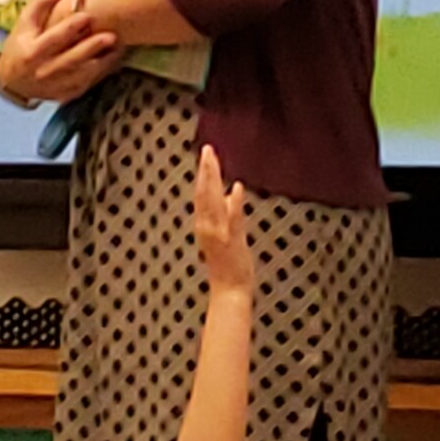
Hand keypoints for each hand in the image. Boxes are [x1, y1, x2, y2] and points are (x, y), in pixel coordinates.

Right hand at [0, 0, 122, 102]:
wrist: (14, 82)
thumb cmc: (21, 47)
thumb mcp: (25, 23)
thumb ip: (41, 0)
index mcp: (32, 51)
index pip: (52, 38)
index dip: (68, 26)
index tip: (83, 11)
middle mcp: (44, 70)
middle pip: (70, 58)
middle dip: (89, 46)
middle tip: (109, 33)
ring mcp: (57, 84)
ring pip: (82, 73)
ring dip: (100, 59)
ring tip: (117, 44)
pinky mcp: (68, 93)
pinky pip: (87, 82)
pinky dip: (102, 70)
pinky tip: (115, 57)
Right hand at [193, 145, 253, 294]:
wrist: (230, 290)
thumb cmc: (228, 264)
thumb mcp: (226, 233)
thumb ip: (227, 212)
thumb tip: (230, 193)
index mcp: (205, 224)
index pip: (202, 193)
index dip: (204, 174)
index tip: (206, 154)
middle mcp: (208, 226)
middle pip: (204, 193)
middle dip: (205, 171)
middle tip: (207, 150)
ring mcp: (219, 233)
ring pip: (213, 201)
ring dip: (213, 180)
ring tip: (213, 160)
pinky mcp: (232, 241)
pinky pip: (233, 219)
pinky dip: (234, 203)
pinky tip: (237, 187)